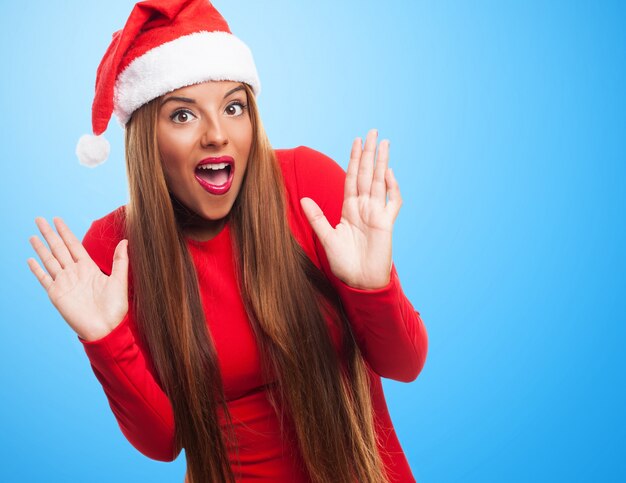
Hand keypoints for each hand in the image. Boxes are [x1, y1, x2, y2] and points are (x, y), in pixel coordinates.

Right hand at [27, 217, 128, 340]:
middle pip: (59, 248)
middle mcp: (74, 273)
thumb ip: (120, 261)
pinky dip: (37, 269)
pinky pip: (44, 278)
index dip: (65, 232)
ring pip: (50, 260)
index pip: (74, 245)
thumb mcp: (120, 280)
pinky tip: (30, 259)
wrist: (106, 328)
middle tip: (39, 219)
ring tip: (33, 235)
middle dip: (50, 234)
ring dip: (41, 248)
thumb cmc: (115, 307)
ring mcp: (64, 283)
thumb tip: (125, 241)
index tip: (58, 219)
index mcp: (89, 268)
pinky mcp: (57, 294)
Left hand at [300, 129, 401, 289]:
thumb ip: (317, 217)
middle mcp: (364, 207)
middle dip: (369, 153)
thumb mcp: (326, 237)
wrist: (359, 281)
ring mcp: (376, 214)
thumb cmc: (344, 263)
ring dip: (381, 162)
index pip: (352, 178)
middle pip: (367, 174)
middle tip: (372, 132)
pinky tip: (388, 173)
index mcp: (349, 208)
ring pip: (380, 182)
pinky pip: (392, 202)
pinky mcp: (386, 224)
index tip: (356, 142)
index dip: (354, 159)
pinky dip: (392, 188)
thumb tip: (302, 199)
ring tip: (383, 143)